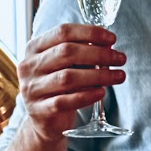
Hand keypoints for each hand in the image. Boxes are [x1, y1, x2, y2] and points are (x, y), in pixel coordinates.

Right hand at [15, 24, 125, 141]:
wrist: (45, 119)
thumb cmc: (59, 85)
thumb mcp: (66, 64)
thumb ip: (82, 52)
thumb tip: (109, 43)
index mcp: (35, 48)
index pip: (62, 32)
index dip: (90, 32)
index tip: (112, 38)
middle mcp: (29, 66)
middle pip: (66, 52)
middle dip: (99, 54)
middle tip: (120, 58)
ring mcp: (32, 89)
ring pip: (67, 77)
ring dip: (99, 75)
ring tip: (119, 76)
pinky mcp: (39, 110)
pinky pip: (64, 101)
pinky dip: (86, 96)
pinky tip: (101, 92)